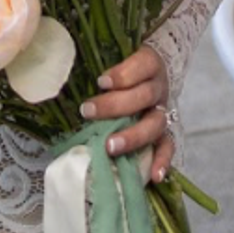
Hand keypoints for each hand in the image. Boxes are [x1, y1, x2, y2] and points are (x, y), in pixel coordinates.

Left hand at [82, 42, 174, 183]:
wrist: (152, 76)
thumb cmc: (126, 69)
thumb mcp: (118, 57)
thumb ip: (101, 65)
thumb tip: (65, 70)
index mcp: (150, 65)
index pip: (143, 64)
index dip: (124, 74)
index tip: (101, 82)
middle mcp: (158, 89)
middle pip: (144, 95)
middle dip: (116, 105)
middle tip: (88, 111)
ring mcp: (162, 113)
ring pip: (155, 124)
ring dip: (133, 136)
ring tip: (110, 146)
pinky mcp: (164, 134)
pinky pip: (168, 148)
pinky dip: (162, 161)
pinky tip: (154, 176)